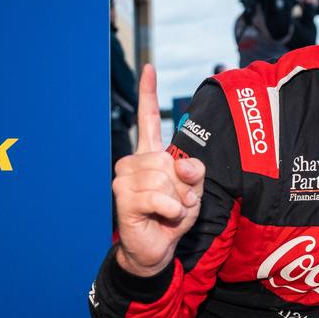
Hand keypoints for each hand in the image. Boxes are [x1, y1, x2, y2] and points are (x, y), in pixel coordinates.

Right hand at [112, 64, 205, 276]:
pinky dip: (171, 210)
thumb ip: (195, 172)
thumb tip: (182, 163)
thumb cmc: (173, 217)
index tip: (149, 68)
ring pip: (165, 177)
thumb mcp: (193, 192)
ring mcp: (125, 178)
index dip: (149, 93)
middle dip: (184, 184)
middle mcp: (134, 161)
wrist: (155, 249)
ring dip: (178, 199)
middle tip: (178, 201)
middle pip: (169, 159)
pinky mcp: (123, 197)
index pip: (149, 118)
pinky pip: (160, 197)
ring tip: (170, 210)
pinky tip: (164, 216)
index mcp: (151, 154)